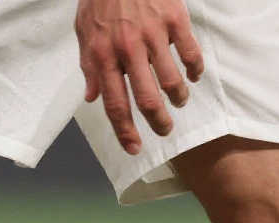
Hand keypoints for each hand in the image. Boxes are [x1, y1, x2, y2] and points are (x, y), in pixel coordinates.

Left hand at [76, 0, 206, 155]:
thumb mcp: (83, 31)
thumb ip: (88, 66)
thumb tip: (92, 97)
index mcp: (103, 56)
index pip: (115, 105)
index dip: (125, 131)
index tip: (134, 148)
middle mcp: (128, 49)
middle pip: (148, 101)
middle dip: (159, 124)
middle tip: (164, 129)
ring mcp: (153, 35)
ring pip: (172, 82)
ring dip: (178, 99)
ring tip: (178, 102)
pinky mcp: (174, 19)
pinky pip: (190, 54)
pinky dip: (195, 70)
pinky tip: (193, 75)